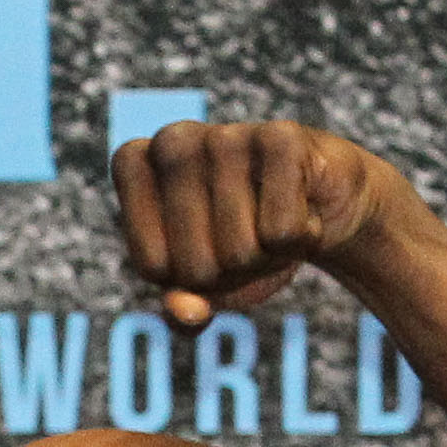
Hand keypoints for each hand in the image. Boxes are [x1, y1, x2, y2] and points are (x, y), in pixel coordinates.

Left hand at [112, 119, 406, 327]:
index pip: (153, 266)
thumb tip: (186, 313)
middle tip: (246, 239)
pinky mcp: (281, 137)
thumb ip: (183, 312)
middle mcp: (171, 141)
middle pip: (197, 266)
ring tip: (272, 224)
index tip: (202, 250)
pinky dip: (300, 240)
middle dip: (230, 273)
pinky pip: (281, 232)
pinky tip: (302, 211)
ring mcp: (224, 134)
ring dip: (266, 258)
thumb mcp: (206, 287)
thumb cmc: (244, 242)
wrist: (313, 208)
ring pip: (240, 250)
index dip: (187, 279)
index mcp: (133, 166)